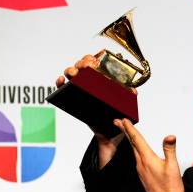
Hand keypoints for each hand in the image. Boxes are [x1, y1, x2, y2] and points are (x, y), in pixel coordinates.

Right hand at [55, 52, 137, 167]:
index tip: (95, 61)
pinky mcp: (72, 97)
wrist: (108, 133)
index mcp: (104, 79)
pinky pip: (63, 87)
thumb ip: (130, 98)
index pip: (98, 62)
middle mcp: (91, 81)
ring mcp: (81, 88)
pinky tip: (61, 80)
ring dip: (71, 70)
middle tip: (85, 67)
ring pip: (72, 72)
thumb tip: (133, 91)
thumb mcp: (125, 105)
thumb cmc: (116, 116)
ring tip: (74, 73)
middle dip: (83, 62)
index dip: (95, 58)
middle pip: (83, 64)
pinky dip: (60, 82)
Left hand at [120, 119, 184, 191]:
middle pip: (132, 144)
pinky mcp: (143, 176)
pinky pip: (137, 159)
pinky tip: (137, 151)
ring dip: (130, 141)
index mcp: (147, 160)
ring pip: (134, 152)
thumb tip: (169, 137)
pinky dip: (135, 150)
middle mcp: (141, 165)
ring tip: (127, 133)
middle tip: (118, 122)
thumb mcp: (172, 167)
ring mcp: (141, 171)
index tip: (123, 120)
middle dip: (125, 132)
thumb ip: (170, 150)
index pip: (137, 140)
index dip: (130, 129)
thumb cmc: (170, 189)